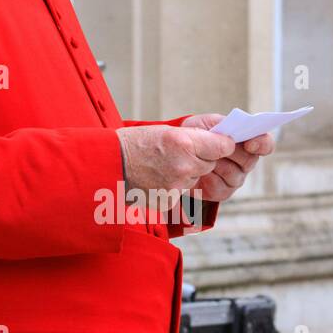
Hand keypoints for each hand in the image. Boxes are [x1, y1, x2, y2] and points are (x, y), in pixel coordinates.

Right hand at [116, 121, 234, 211]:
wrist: (109, 165)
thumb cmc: (135, 144)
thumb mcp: (166, 132)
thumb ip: (195, 138)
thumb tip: (222, 144)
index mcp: (184, 143)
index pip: (223, 146)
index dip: (220, 144)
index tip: (218, 144)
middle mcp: (183, 166)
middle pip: (210, 164)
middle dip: (200, 159)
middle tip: (178, 154)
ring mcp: (177, 186)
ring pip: (196, 178)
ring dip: (187, 173)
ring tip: (163, 166)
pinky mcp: (171, 201)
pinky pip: (183, 192)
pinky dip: (174, 186)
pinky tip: (157, 178)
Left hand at [179, 113, 273, 201]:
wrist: (178, 153)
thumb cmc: (194, 134)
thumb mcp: (203, 123)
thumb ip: (219, 126)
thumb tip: (230, 142)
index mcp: (244, 140)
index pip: (265, 144)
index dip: (262, 144)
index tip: (250, 144)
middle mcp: (244, 160)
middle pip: (250, 161)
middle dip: (232, 154)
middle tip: (217, 149)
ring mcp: (235, 177)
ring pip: (236, 175)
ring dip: (217, 165)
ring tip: (204, 158)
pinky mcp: (223, 191)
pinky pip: (221, 188)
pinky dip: (209, 179)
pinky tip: (201, 172)